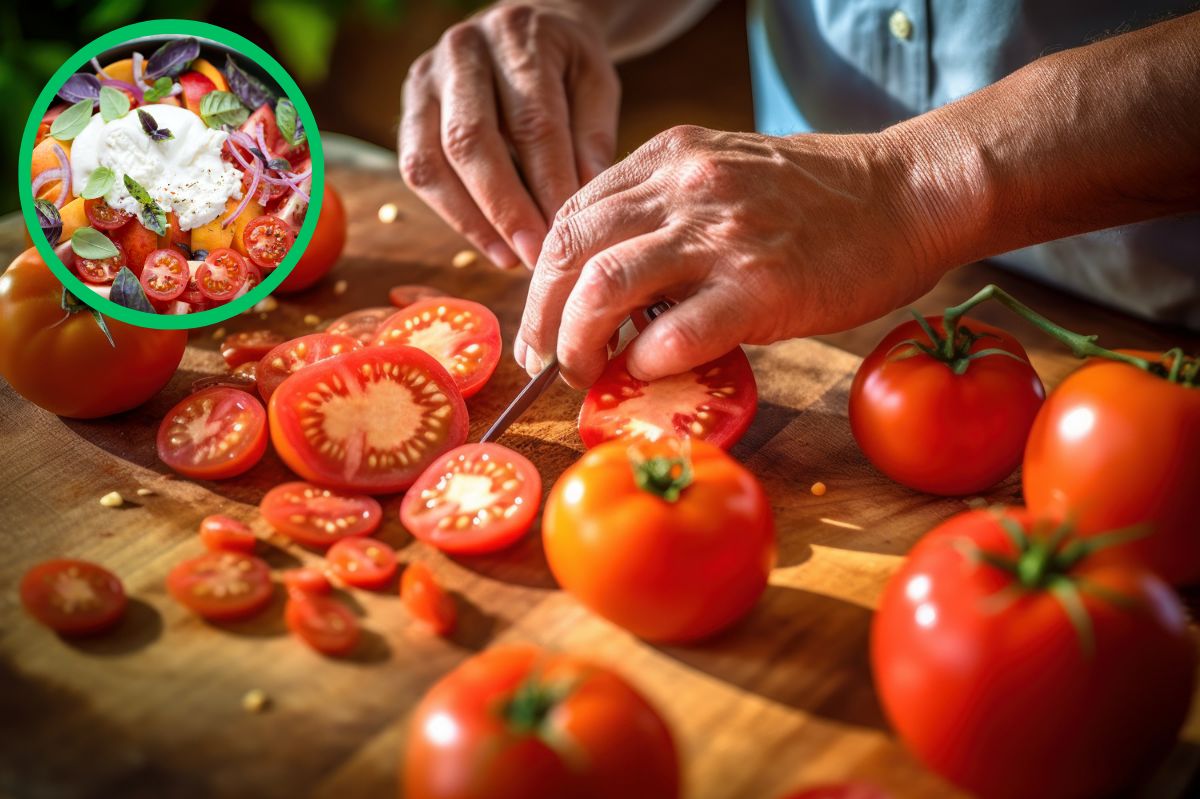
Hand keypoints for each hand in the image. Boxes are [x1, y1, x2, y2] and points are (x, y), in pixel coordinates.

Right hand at [398, 2, 620, 268]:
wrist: (524, 29)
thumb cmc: (565, 64)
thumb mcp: (595, 82)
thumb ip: (593, 135)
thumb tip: (581, 201)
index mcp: (516, 37)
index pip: (531, 122)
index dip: (547, 183)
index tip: (565, 232)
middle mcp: (460, 51)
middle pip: (470, 141)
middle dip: (504, 208)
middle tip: (534, 255)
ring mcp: (424, 80)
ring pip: (431, 160)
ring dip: (470, 220)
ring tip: (510, 257)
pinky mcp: (408, 110)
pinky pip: (417, 169)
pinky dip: (452, 213)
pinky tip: (488, 242)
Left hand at [515, 125, 947, 386]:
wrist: (908, 194)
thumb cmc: (820, 197)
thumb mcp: (725, 175)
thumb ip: (666, 214)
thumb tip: (614, 286)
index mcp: (669, 159)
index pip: (572, 216)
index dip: (544, 278)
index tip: (544, 319)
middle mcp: (683, 188)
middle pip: (570, 252)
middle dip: (541, 317)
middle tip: (546, 360)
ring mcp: (720, 235)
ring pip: (602, 290)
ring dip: (578, 344)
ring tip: (585, 373)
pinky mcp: (760, 287)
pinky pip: (672, 336)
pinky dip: (645, 364)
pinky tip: (651, 372)